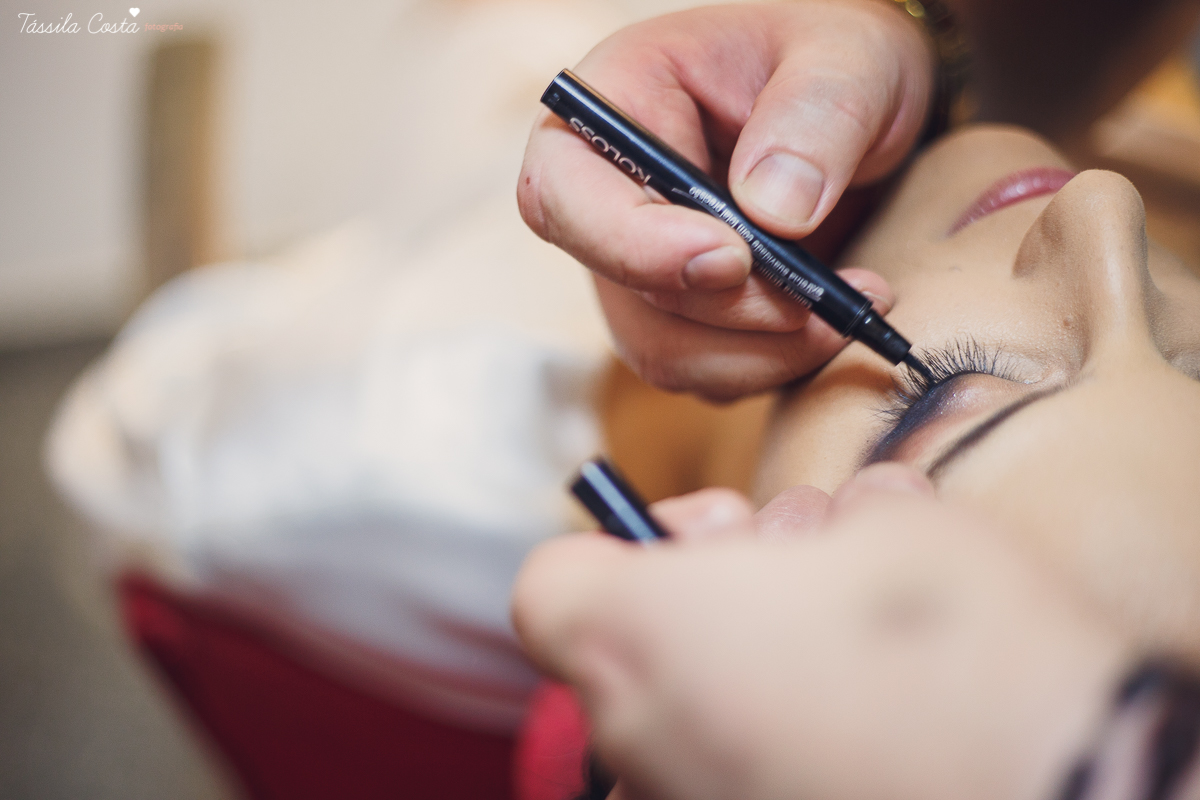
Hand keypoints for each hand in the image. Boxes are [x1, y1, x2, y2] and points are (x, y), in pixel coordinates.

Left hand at [512, 465, 1132, 799]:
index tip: (714, 533)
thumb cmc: (966, 654)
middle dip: (708, 595)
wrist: (1069, 797)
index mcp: (641, 638)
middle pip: (627, 646)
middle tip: (805, 580)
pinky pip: (723, 773)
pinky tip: (857, 723)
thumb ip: (822, 518)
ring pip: (678, 719)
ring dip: (746, 669)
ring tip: (854, 653)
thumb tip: (824, 524)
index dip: (629, 540)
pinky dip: (769, 740)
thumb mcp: (891, 526)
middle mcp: (640, 744)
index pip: (557, 583)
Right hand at [518, 2, 934, 399]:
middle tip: (830, 300)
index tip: (732, 259)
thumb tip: (774, 210)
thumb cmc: (835, 58)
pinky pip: (701, 371)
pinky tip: (824, 322)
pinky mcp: (676, 310)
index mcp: (617, 102)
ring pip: (662, 350)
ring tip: (846, 311)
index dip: (633, 245)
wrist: (856, 105)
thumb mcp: (850, 58)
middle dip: (732, 313)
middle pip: (624, 289)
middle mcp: (608, 191)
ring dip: (759, 353)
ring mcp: (636, 258)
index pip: (563, 193)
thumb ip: (818, 117)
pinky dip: (769, 365)